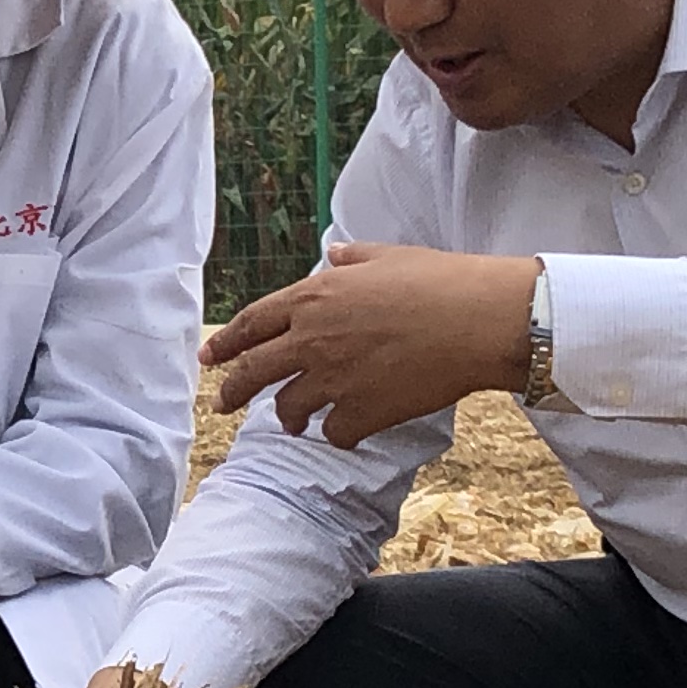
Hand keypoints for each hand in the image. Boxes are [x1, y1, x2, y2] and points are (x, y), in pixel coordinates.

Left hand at [203, 243, 539, 447]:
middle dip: (232, 392)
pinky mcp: (361, 412)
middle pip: (254, 373)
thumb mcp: (386, 256)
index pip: (251, 324)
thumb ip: (350, 259)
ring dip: (287, 418)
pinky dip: (336, 434)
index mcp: (312, 298)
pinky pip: (333, 433)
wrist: (477, 319)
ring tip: (292, 423)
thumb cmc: (439, 280)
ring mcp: (333, 379)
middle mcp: (312, 340)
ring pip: (289, 409)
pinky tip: (346, 431)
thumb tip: (331, 253)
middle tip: (222, 403)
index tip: (209, 358)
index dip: (225, 343)